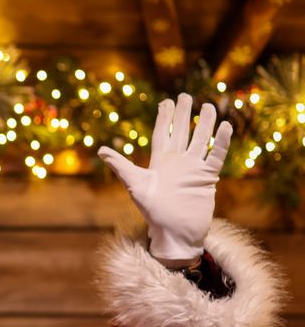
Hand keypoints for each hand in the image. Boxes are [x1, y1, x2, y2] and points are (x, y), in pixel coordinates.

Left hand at [98, 93, 232, 261]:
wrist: (173, 231)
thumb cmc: (152, 210)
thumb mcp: (134, 184)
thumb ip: (121, 165)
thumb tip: (101, 150)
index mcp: (159, 162)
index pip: (162, 134)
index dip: (164, 118)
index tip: (165, 102)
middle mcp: (177, 162)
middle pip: (182, 132)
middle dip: (183, 115)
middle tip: (185, 96)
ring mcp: (193, 168)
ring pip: (201, 140)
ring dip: (204, 124)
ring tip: (209, 105)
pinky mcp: (207, 177)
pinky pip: (216, 155)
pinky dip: (220, 142)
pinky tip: (225, 126)